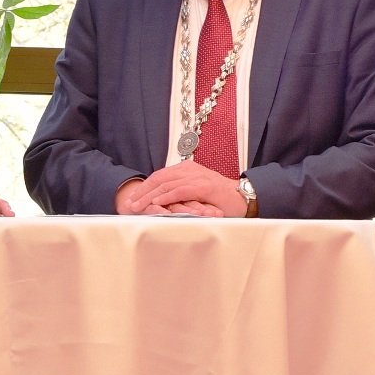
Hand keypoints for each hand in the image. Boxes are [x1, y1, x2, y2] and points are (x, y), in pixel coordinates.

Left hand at [125, 160, 245, 215]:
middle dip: (143, 191)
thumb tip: (164, 201)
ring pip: (166, 184)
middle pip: (160, 178)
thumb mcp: (197, 193)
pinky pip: (179, 191)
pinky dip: (165, 197)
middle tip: (130, 203)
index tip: (134, 198)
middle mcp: (190, 170)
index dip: (146, 187)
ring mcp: (196, 177)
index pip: (161, 176)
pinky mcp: (202, 187)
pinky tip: (155, 203)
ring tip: (137, 205)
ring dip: (150, 195)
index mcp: (187, 169)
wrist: (244, 197)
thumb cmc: (221, 199)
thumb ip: (182, 192)